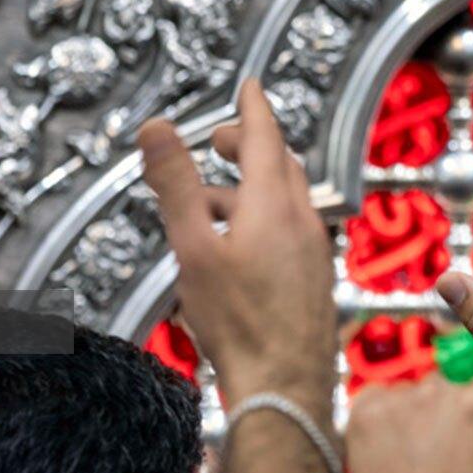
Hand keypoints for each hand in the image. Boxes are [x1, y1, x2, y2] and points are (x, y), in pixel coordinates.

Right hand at [138, 79, 335, 422]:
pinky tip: (238, 249)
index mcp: (273, 203)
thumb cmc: (240, 324)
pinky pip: (291, 232)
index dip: (253, 107)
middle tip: (220, 141)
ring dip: (250, 189)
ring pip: (285, 200)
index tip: (250, 86)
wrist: (285, 386)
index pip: (265, 136)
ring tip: (210, 204)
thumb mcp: (192, 248)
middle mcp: (303, 220)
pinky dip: (264, 220)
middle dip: (249, 146)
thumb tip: (157, 128)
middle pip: (279, 165)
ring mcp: (314, 250)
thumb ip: (175, 185)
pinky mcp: (315, 277)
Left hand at [347, 377, 472, 472]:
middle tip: (445, 438)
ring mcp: (398, 399)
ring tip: (414, 443)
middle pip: (447, 383)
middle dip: (448, 406)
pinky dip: (383, 410)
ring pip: (411, 388)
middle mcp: (436, 392)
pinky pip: (377, 394)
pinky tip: (389, 436)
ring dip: (415, 408)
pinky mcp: (366, 410)